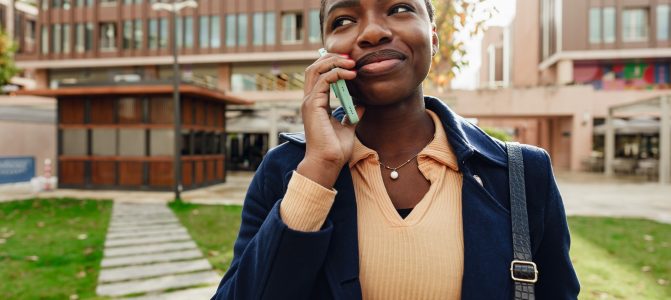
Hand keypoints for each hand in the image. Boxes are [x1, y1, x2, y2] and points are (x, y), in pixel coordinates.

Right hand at [296, 52, 364, 187]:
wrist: (328, 162)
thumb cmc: (335, 149)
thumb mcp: (347, 126)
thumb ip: (352, 113)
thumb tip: (361, 103)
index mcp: (315, 103)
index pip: (319, 75)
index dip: (333, 64)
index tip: (351, 63)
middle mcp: (309, 100)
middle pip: (314, 67)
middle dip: (332, 58)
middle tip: (351, 58)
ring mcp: (309, 102)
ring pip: (316, 70)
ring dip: (335, 63)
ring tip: (352, 64)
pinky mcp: (312, 105)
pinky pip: (323, 80)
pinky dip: (336, 74)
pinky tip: (351, 76)